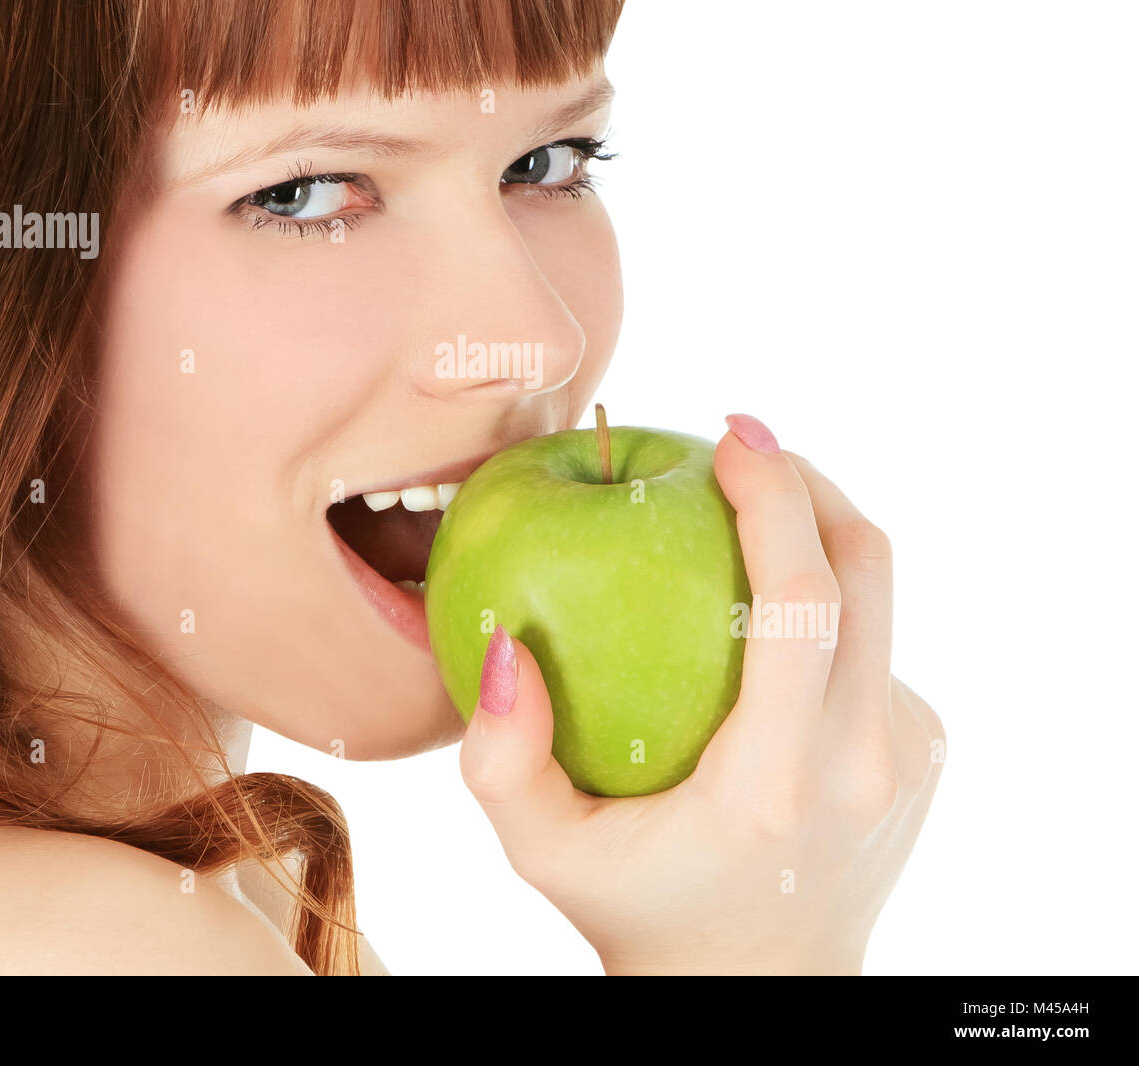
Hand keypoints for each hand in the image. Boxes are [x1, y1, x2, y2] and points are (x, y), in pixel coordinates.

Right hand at [458, 415, 943, 974]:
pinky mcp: (920, 752)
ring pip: (882, 595)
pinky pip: (876, 642)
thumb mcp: (543, 851)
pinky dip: (824, 599)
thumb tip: (508, 641)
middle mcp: (863, 761)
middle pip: (868, 568)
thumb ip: (501, 757)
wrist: (758, 986)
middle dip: (809, 480)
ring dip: (818, 529)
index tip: (733, 435)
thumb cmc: (640, 907)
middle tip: (739, 444)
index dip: (778, 496)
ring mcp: (906, 756)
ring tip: (745, 508)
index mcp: (776, 780)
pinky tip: (763, 612)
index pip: (803, 602)